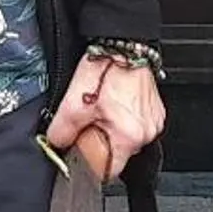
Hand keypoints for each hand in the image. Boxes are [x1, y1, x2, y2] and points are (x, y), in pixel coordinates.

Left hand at [45, 50, 164, 174]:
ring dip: (113, 128)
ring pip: (127, 137)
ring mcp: (154, 121)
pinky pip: (137, 123)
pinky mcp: (155, 109)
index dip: (91, 162)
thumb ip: (62, 130)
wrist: (123, 39)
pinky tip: (115, 99)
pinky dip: (124, 116)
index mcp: (129, 136)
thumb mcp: (73, 101)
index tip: (81, 149)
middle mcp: (147, 132)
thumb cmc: (105, 66)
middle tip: (89, 118)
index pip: (109, 171)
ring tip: (102, 105)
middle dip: (101, 141)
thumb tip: (56, 144)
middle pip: (118, 153)